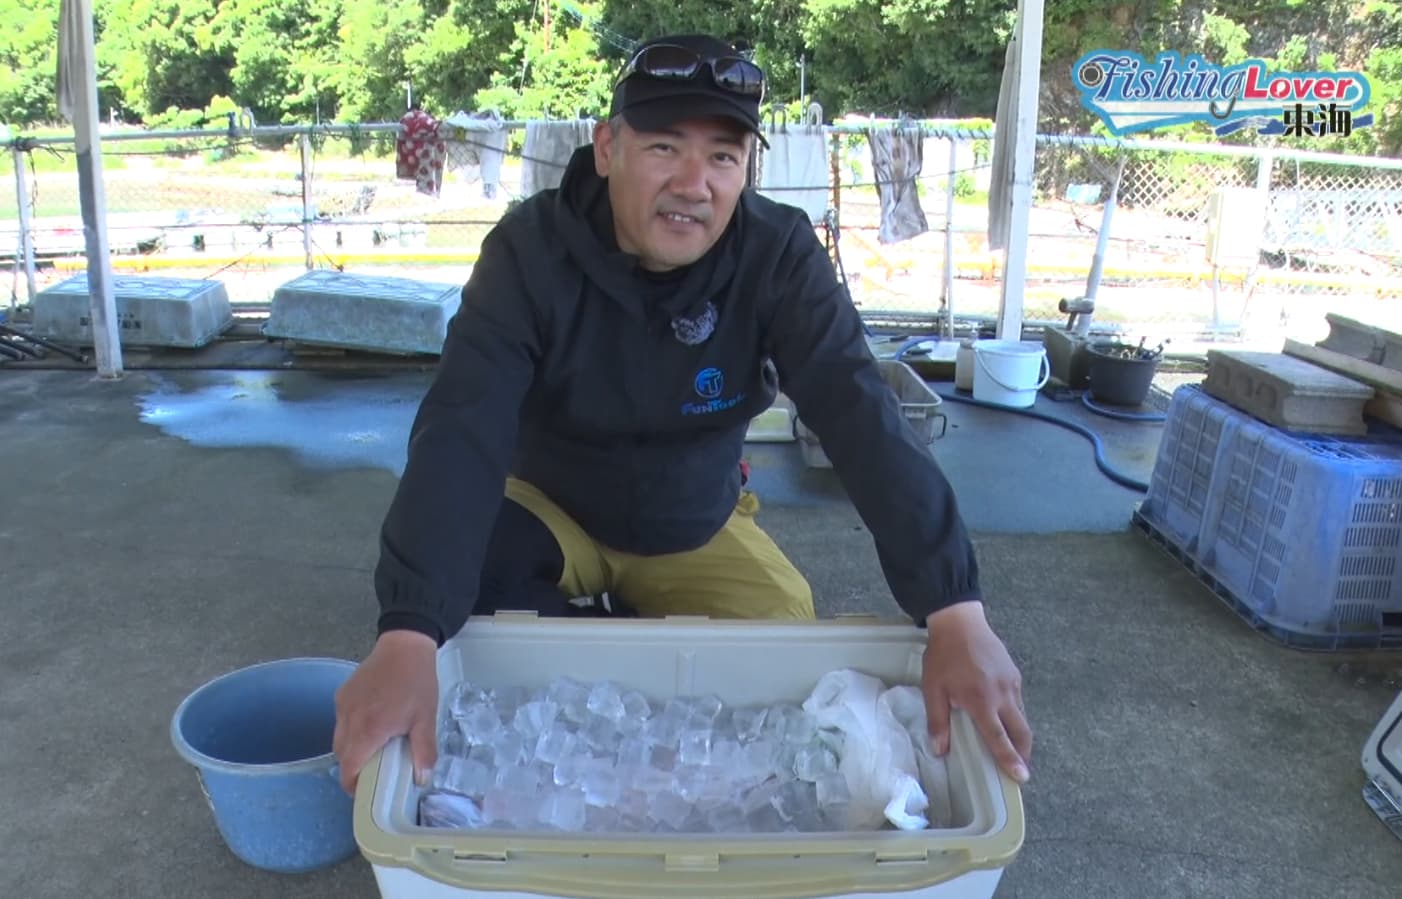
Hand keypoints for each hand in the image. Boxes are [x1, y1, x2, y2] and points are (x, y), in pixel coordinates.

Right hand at [332, 629, 439, 794]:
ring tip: (374, 748)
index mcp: (369, 729)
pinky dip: (350, 730)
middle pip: (341, 756)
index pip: (348, 768)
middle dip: (354, 768)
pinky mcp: (342, 694)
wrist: (405, 645)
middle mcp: (349, 719)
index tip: (365, 790)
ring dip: (352, 749)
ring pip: (338, 739)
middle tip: (375, 771)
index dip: (353, 785)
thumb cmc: (417, 682)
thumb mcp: (426, 718)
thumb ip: (424, 751)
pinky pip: (340, 721)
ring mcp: (343, 705)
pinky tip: (370, 724)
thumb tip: (422, 779)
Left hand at [921, 601, 1031, 783]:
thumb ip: (938, 721)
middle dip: (1024, 752)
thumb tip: (940, 750)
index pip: (1000, 738)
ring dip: (1020, 734)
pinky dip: (1016, 714)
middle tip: (1020, 767)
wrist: (960, 622)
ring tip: (1012, 745)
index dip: (1011, 759)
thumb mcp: (933, 689)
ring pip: (1023, 716)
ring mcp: (1012, 683)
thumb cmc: (943, 656)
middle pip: (1022, 732)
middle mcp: (1003, 695)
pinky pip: (1019, 701)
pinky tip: (1004, 716)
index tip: (1022, 777)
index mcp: (982, 702)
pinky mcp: (1014, 673)